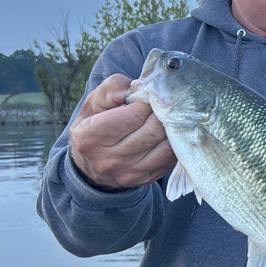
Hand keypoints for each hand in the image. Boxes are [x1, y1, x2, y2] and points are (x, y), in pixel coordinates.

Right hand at [68, 74, 175, 189]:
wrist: (91, 166)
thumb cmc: (95, 125)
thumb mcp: (94, 103)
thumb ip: (113, 88)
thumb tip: (139, 87)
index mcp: (91, 137)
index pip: (133, 116)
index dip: (146, 103)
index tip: (148, 98)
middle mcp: (109, 159)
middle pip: (153, 130)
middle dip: (162, 113)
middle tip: (163, 105)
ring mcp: (129, 173)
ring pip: (166, 145)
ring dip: (172, 127)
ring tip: (168, 118)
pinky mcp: (146, 179)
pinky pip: (171, 158)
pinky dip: (175, 142)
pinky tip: (170, 133)